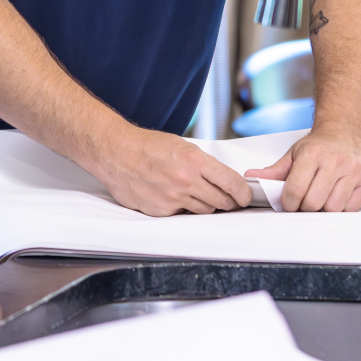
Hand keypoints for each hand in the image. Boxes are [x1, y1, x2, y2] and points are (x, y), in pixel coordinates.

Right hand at [99, 126, 252, 215]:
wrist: (116, 152)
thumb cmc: (146, 146)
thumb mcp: (181, 145)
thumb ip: (203, 164)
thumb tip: (223, 180)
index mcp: (194, 160)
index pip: (232, 183)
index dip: (244, 193)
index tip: (245, 196)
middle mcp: (186, 180)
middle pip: (222, 201)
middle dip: (227, 201)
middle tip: (226, 199)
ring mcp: (173, 197)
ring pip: (204, 210)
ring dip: (204, 204)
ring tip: (192, 192)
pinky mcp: (161, 210)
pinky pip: (182, 215)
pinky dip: (182, 208)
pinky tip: (171, 195)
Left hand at [245, 127, 360, 211]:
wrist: (346, 132)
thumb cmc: (318, 146)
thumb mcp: (293, 154)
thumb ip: (273, 170)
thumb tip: (251, 177)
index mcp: (313, 153)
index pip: (295, 189)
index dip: (288, 202)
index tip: (288, 203)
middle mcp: (336, 161)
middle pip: (314, 202)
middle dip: (305, 207)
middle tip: (304, 202)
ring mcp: (354, 170)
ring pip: (334, 208)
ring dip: (324, 209)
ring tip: (320, 197)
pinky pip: (352, 208)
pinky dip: (341, 208)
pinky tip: (335, 196)